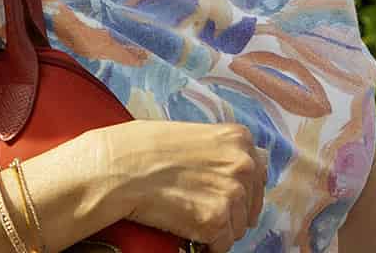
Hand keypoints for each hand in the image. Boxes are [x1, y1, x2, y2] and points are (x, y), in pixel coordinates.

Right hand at [101, 120, 266, 252]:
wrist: (117, 168)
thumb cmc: (144, 148)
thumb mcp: (193, 134)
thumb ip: (219, 150)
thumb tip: (234, 168)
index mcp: (239, 138)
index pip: (259, 171)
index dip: (242, 187)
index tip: (225, 196)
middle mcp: (243, 163)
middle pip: (251, 201)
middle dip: (232, 210)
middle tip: (203, 210)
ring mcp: (232, 192)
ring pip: (237, 227)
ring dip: (217, 229)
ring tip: (188, 217)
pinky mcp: (216, 220)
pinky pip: (221, 245)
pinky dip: (206, 245)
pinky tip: (186, 230)